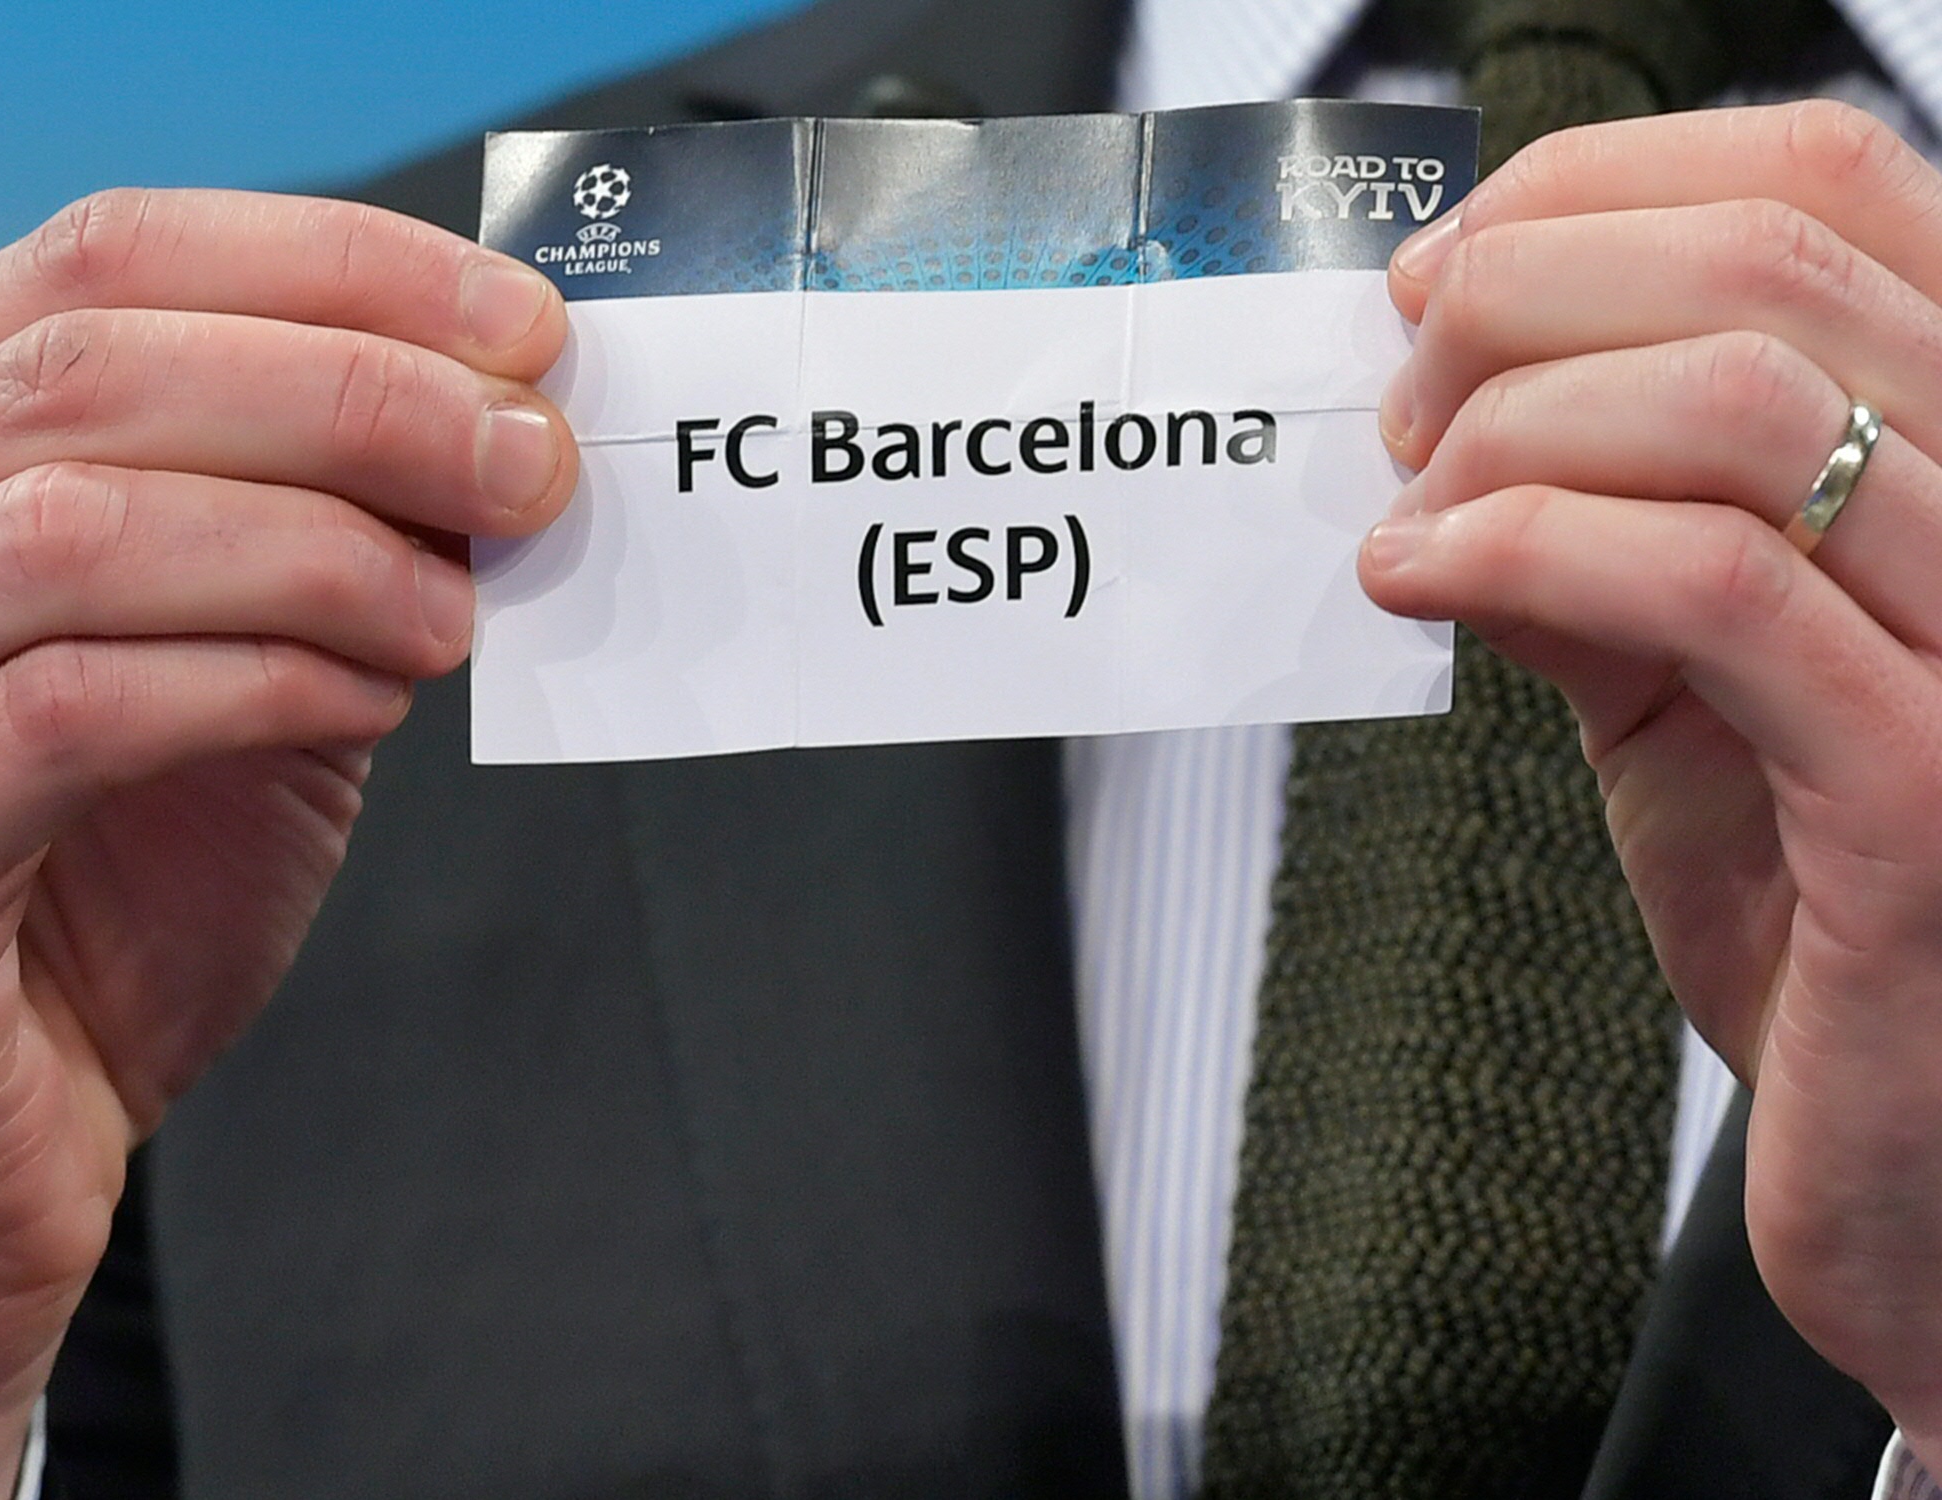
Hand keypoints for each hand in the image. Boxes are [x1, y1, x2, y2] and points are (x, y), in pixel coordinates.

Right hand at [0, 188, 571, 1493]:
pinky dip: (256, 672)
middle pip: (90, 355)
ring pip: (73, 516)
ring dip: (317, 532)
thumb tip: (503, 426)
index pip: (107, 257)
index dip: (331, 261)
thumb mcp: (248, 684)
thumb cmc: (105, 914)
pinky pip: (76, 706)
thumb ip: (324, 542)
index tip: (517, 325)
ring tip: (460, 600)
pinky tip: (372, 694)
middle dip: (356, 383)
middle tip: (529, 458)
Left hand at [1364, 100, 1941, 1445]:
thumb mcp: (1696, 700)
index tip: (1451, 271)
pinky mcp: (1940, 790)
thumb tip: (1447, 421)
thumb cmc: (1842, 945)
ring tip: (1409, 502)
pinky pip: (1721, 588)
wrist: (1938, 1199)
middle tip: (1399, 396)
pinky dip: (1526, 548)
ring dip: (1513, 417)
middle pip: (1783, 254)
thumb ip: (1600, 547)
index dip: (1610, 183)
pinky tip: (1425, 582)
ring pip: (1754, 393)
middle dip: (1527, 290)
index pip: (1843, 176)